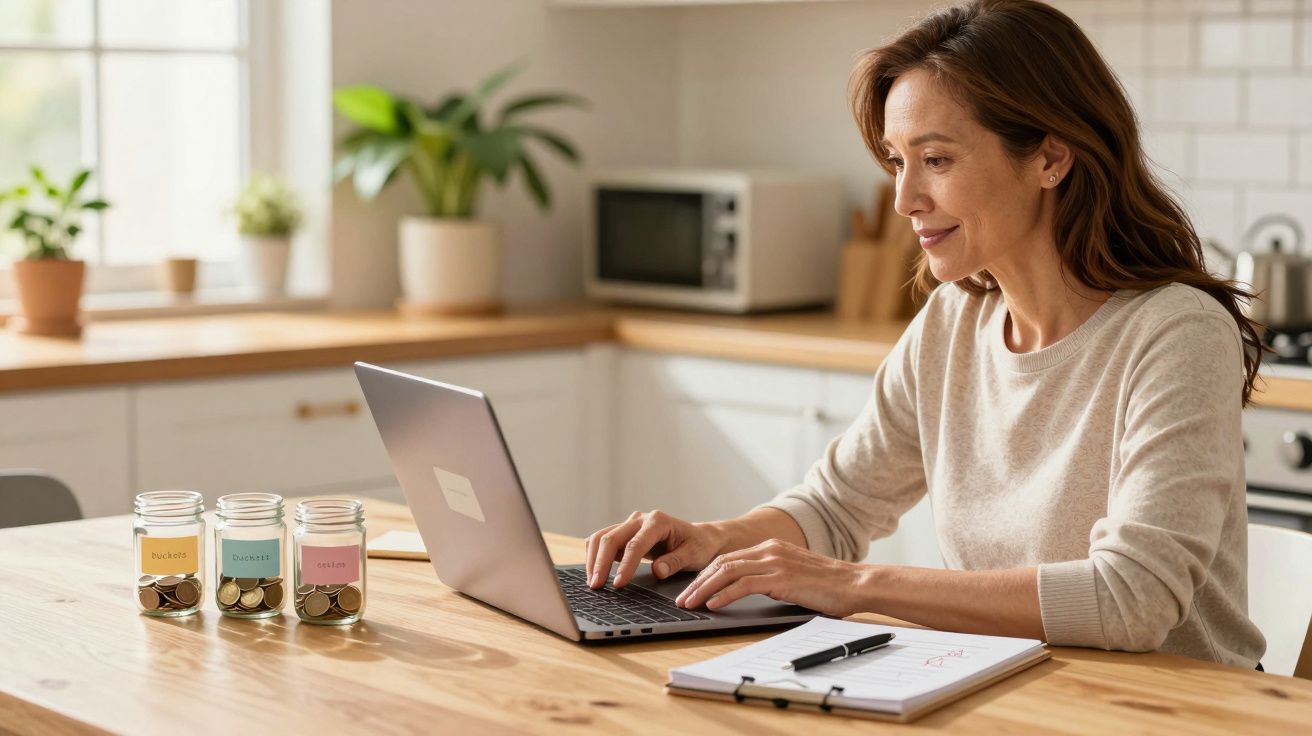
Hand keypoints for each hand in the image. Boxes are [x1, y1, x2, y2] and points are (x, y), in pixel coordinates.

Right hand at [585, 510, 726, 588]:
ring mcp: (630, 524)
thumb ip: (676, 561)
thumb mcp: (694, 555)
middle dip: (601, 563)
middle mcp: (640, 519)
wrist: (699, 538)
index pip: (635, 544)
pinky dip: (595, 556)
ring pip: (602, 537)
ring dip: (593, 559)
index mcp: (658, 521)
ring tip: (592, 583)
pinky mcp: (624, 533)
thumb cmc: (698, 546)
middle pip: (611, 538)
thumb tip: (657, 571)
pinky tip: (594, 573)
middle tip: (596, 586)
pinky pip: (603, 541)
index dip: (625, 565)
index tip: (618, 584)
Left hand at [675, 539, 869, 617]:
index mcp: (771, 547)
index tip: (691, 589)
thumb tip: (747, 592)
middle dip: (698, 581)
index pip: (729, 559)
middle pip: (722, 563)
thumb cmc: (829, 586)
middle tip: (682, 598)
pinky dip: (724, 594)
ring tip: (689, 603)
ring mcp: (775, 561)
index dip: (706, 574)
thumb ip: (771, 577)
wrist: (856, 584)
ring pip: (727, 572)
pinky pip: (744, 584)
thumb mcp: (794, 575)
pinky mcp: (781, 577)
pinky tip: (713, 604)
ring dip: (704, 589)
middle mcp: (769, 550)